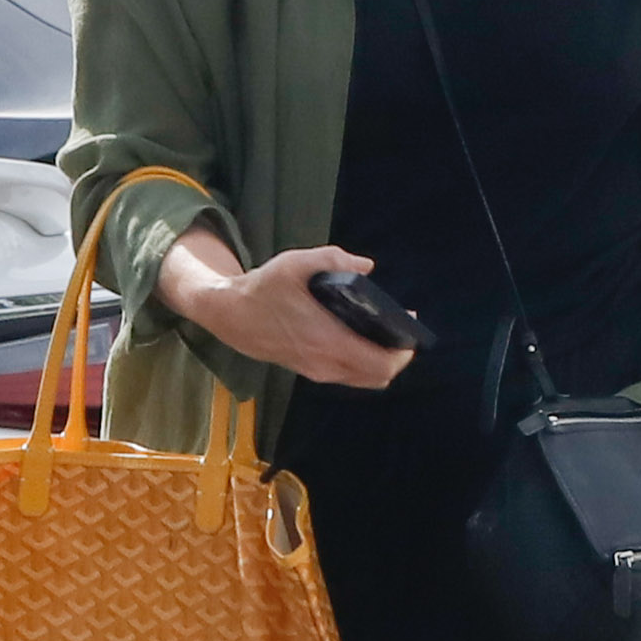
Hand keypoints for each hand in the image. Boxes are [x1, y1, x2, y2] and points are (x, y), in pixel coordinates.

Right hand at [158, 233, 411, 388]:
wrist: (230, 316)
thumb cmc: (264, 289)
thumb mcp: (296, 263)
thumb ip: (334, 260)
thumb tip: (366, 267)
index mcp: (327, 341)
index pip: (381, 363)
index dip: (404, 352)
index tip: (411, 329)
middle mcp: (325, 364)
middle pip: (379, 377)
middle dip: (397, 357)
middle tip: (401, 331)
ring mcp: (317, 372)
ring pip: (365, 380)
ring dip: (381, 361)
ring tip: (385, 333)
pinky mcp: (310, 371)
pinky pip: (349, 376)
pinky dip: (364, 362)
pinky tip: (362, 337)